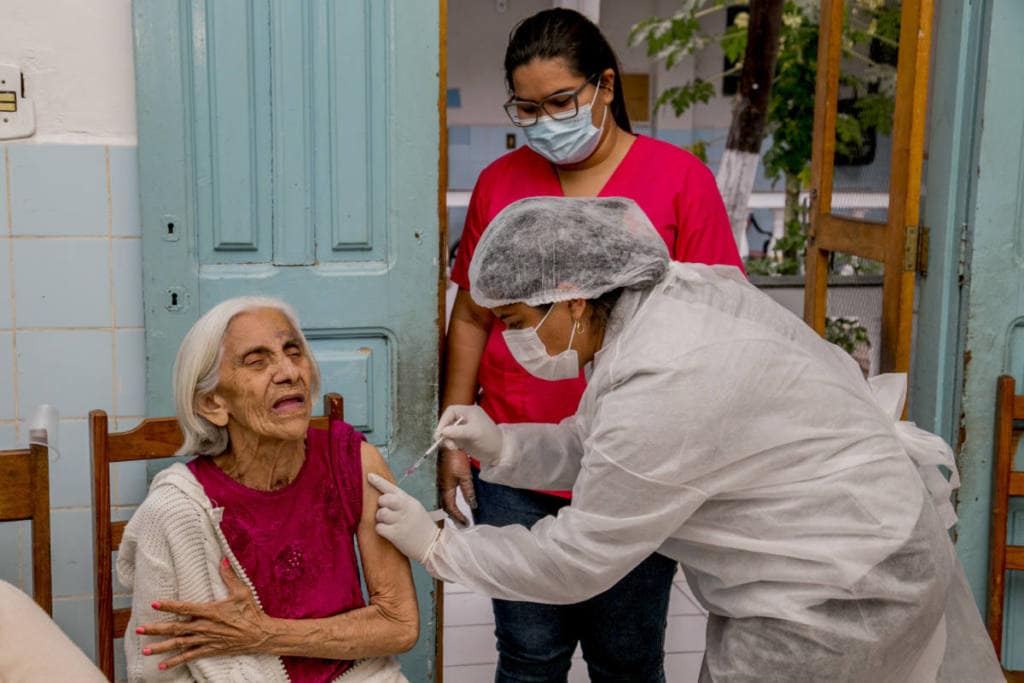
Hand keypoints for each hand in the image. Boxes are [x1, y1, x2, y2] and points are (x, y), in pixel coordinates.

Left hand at [137, 559, 274, 670]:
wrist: (260, 635)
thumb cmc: (251, 612)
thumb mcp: (242, 592)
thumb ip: (230, 576)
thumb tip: (223, 559)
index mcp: (211, 612)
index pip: (185, 608)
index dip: (169, 606)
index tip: (154, 604)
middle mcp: (205, 627)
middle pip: (176, 628)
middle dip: (156, 629)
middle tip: (139, 629)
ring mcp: (206, 640)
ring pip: (179, 644)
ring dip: (161, 648)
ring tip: (145, 651)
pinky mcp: (210, 650)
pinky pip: (189, 656)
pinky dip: (176, 661)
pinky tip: (162, 666)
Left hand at [368, 473, 441, 563]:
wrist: (433, 544)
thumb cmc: (422, 527)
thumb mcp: (415, 509)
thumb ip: (402, 503)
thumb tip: (383, 498)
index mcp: (410, 501)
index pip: (392, 488)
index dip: (379, 481)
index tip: (369, 476)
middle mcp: (406, 509)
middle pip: (384, 499)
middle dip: (381, 503)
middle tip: (384, 509)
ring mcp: (401, 521)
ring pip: (381, 513)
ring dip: (380, 518)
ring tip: (386, 522)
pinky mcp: (396, 535)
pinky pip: (379, 528)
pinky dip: (380, 529)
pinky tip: (387, 532)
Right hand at [435, 405, 502, 466]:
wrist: (499, 453)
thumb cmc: (489, 439)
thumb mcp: (474, 433)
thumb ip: (458, 431)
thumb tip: (443, 431)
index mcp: (469, 412)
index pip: (451, 411)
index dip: (443, 420)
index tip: (440, 432)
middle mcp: (465, 419)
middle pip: (447, 421)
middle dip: (444, 432)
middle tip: (442, 441)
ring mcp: (463, 429)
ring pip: (448, 432)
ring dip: (447, 440)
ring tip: (453, 447)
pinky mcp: (462, 439)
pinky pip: (451, 440)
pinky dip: (450, 444)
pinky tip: (456, 448)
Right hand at [438, 447, 475, 523]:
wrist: (447, 445)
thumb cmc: (456, 459)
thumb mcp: (465, 476)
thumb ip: (468, 491)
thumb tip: (473, 506)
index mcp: (446, 489)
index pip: (451, 508)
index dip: (458, 516)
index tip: (466, 523)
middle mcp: (441, 488)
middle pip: (445, 507)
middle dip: (453, 516)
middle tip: (462, 523)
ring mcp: (440, 483)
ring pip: (443, 501)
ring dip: (450, 510)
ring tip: (458, 516)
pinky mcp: (441, 478)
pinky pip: (443, 495)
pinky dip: (449, 502)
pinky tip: (452, 502)